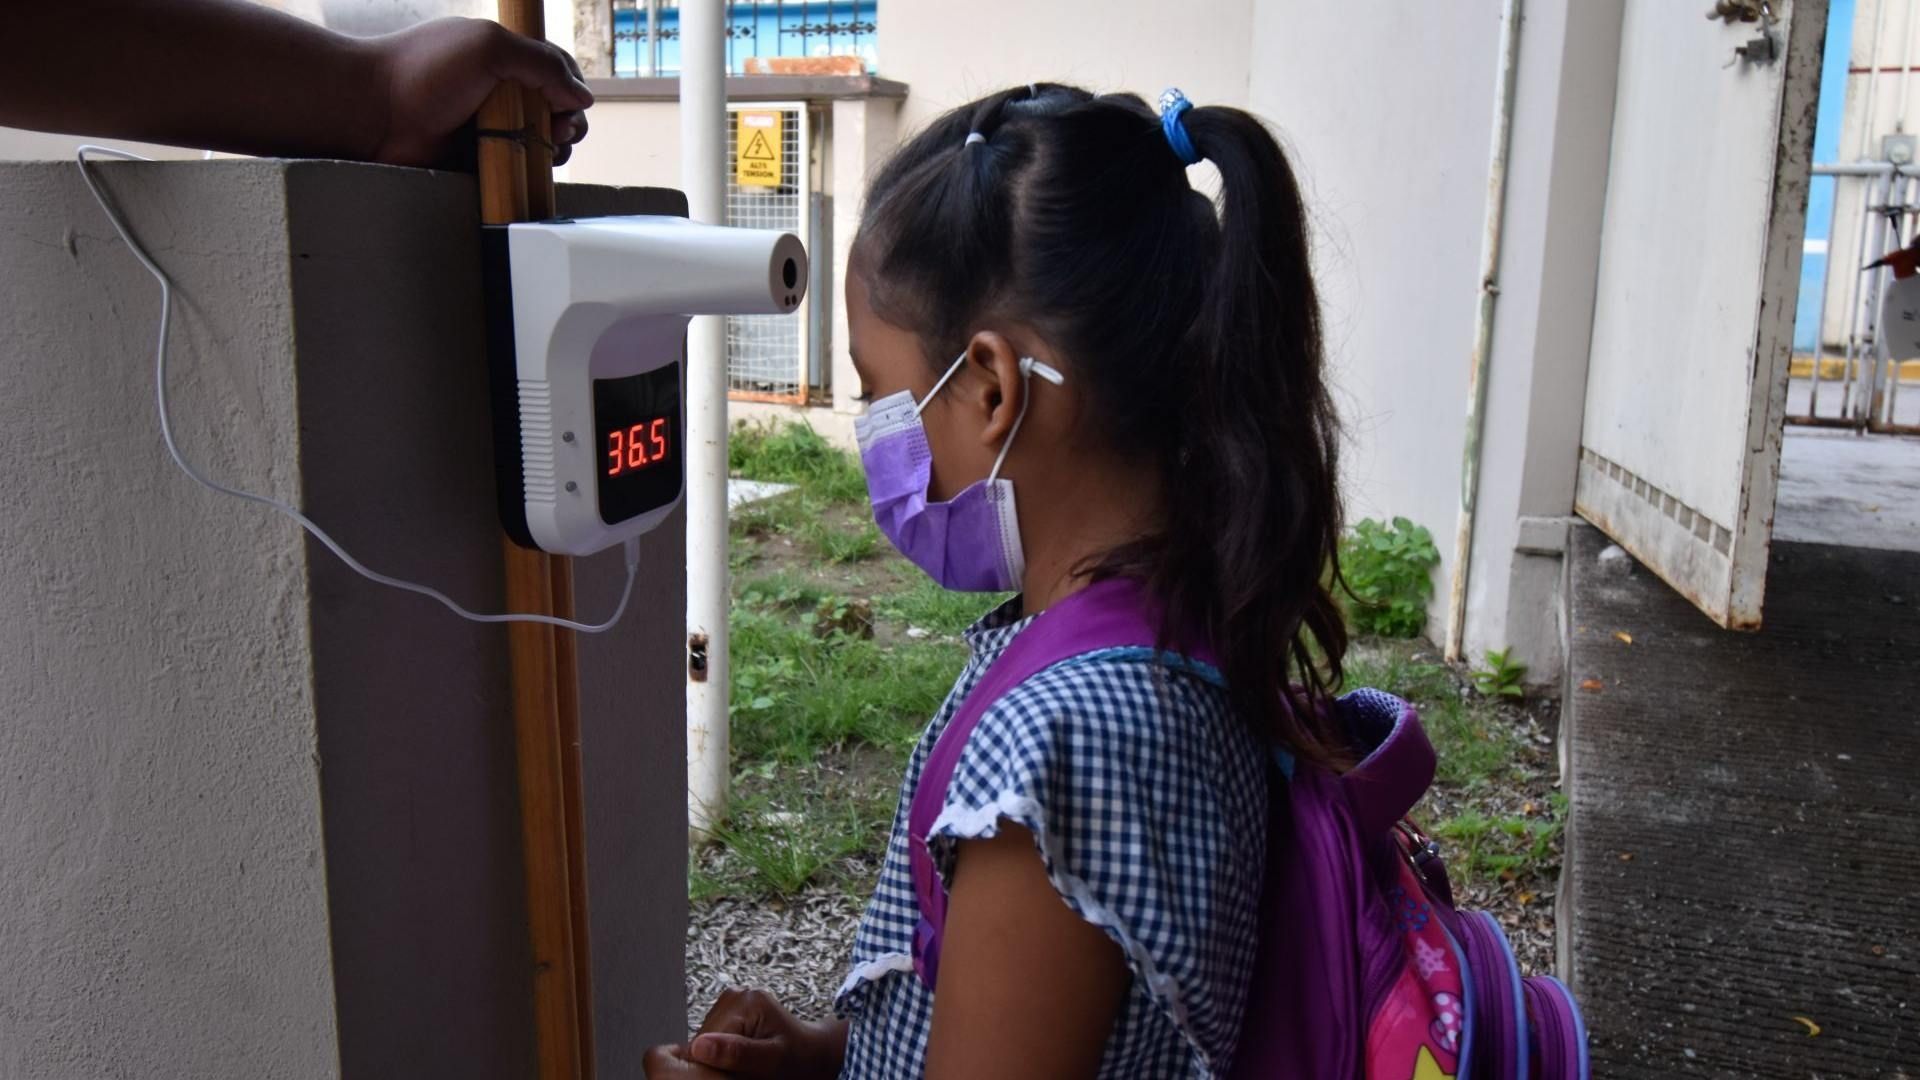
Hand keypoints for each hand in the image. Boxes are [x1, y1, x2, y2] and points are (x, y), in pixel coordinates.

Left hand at [363, 17, 593, 166]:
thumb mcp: (489, 46)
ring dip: (553, 149)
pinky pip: (514, 168)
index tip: (568, 103)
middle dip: (568, 122)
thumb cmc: (422, 70)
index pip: (556, 69)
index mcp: (502, 56)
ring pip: (540, 141)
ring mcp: (488, 125)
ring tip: (542, 151)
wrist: (372, 112)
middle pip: (556, 108)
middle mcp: (498, 89)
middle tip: (558, 132)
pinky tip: (526, 170)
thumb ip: (542, 64)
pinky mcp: (477, 158)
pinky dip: (528, 172)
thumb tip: (583, 97)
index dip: (572, 86)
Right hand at [644, 989, 845, 1079]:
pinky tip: (741, 1056)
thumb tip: (700, 1047)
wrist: (810, 1051)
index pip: (705, 1042)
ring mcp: (730, 1001)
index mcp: (746, 1002)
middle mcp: (735, 995)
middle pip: (703, 1040)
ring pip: (704, 1041)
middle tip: (745, 1069)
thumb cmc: (798, 1058)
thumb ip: (738, 1053)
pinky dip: (722, 1052)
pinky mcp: (727, 1011)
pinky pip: (711, 1038)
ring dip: (719, 1058)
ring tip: (746, 1062)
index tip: (737, 1073)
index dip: (716, 1065)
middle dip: (718, 1061)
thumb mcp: (772, 1060)